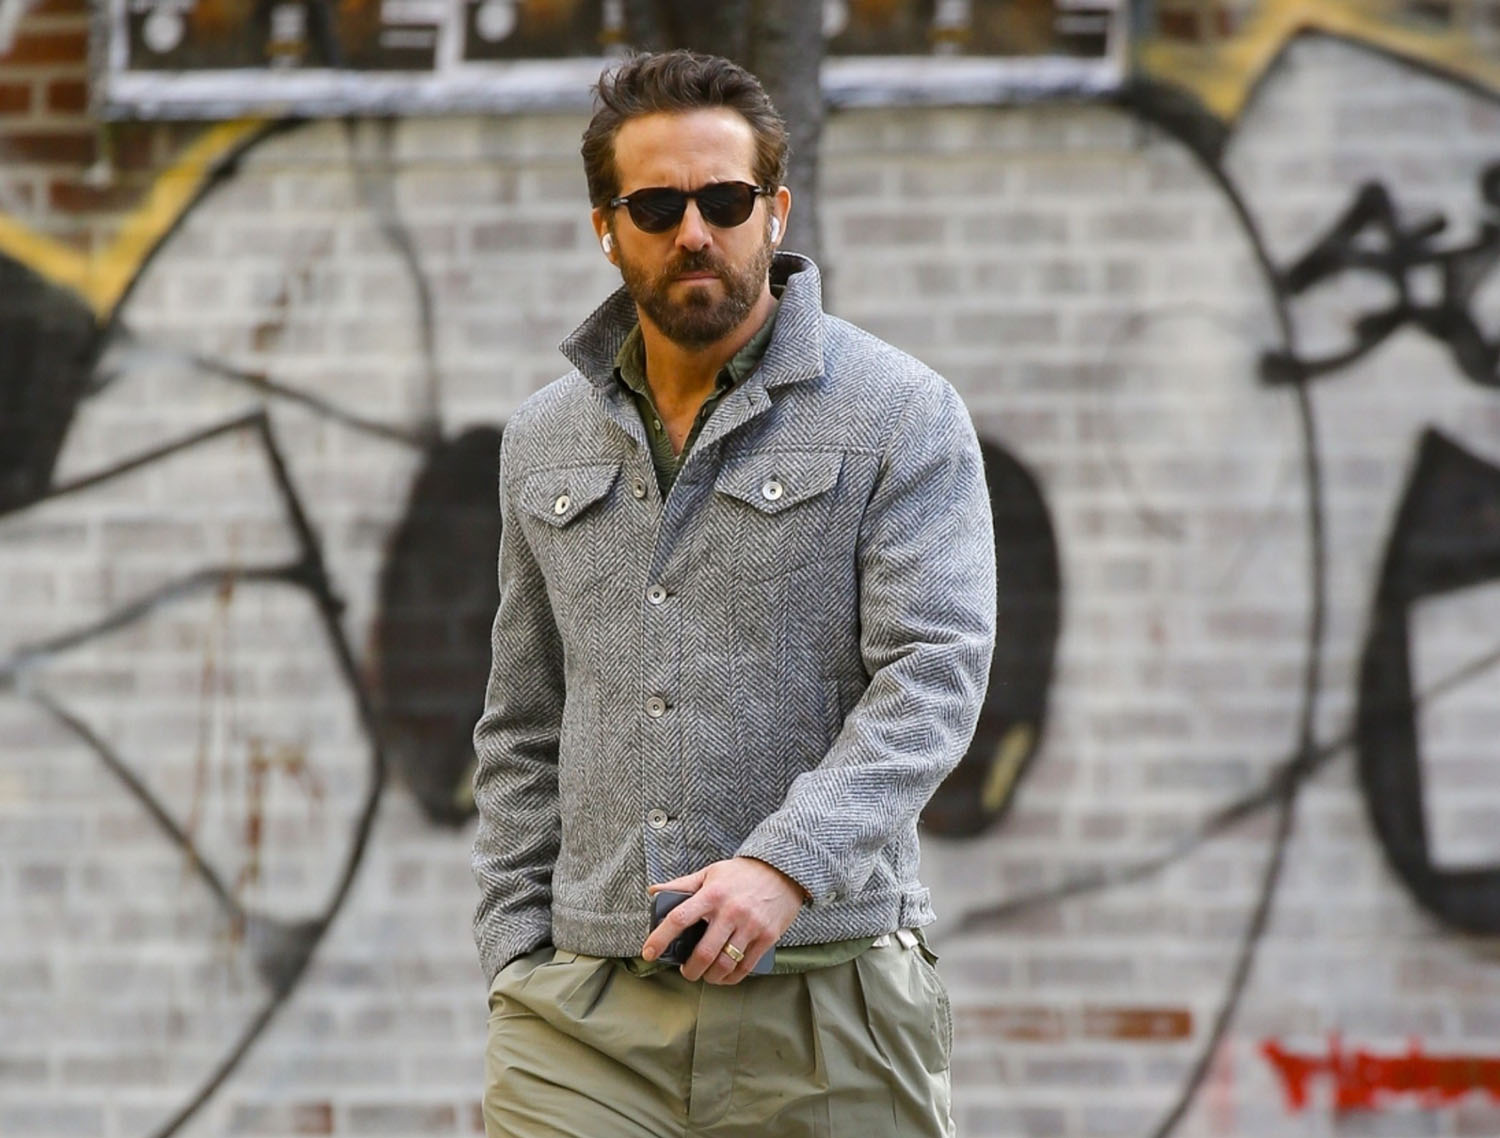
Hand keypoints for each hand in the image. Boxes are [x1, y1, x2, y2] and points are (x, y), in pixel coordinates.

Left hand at [642, 857, 806, 984]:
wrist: (783, 870)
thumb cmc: (742, 873)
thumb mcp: (710, 873)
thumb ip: (682, 884)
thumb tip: (653, 892)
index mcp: (712, 894)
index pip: (679, 918)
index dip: (660, 938)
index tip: (649, 952)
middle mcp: (730, 911)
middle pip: (703, 952)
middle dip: (689, 970)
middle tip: (685, 970)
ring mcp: (750, 925)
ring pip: (724, 964)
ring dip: (710, 977)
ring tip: (705, 975)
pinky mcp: (767, 937)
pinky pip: (746, 967)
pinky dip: (731, 978)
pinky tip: (724, 977)